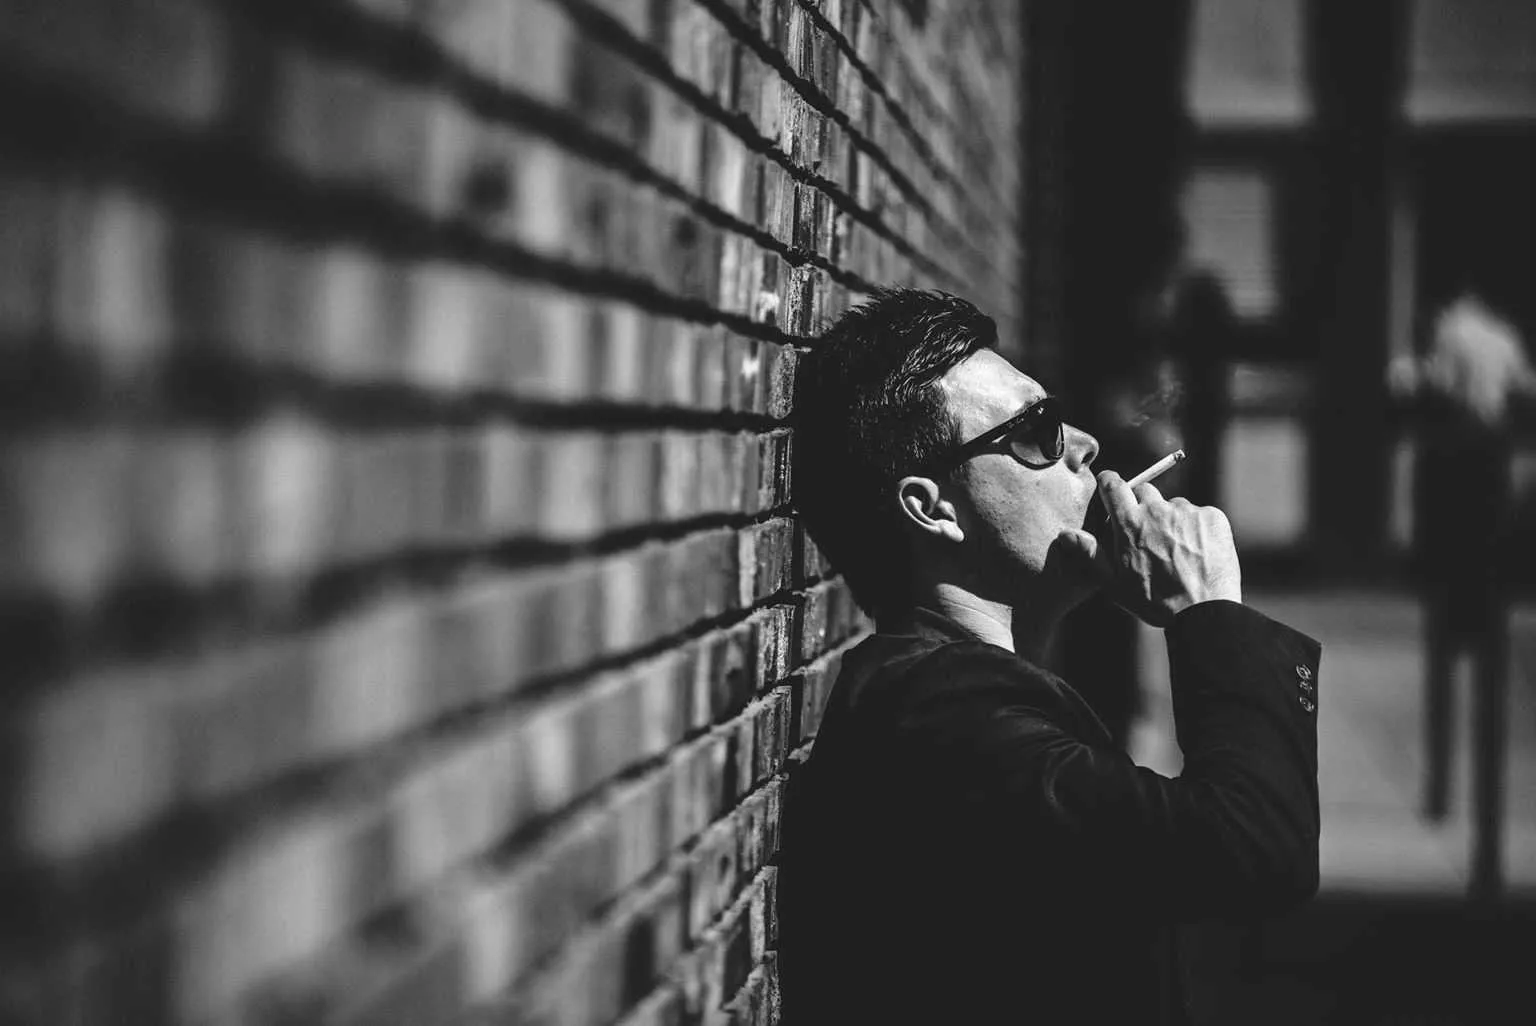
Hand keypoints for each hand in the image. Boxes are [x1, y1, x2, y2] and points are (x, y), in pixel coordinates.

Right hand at [1095, 470, 1240, 626]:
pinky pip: (1200, 514)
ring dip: (1171, 520)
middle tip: (1146, 532)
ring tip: (1177, 551)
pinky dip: (1197, 528)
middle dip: (1141, 504)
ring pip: (1173, 505)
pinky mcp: (1212, 517)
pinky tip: (1197, 552)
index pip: (1113, 484)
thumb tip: (1067, 535)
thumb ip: (1090, 555)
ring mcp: (1187, 511)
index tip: (1110, 487)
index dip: (1110, 483)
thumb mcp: (1114, 584)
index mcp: (1129, 523)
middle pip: (1144, 490)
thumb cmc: (1155, 601)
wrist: (1204, 611)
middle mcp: (1157, 510)